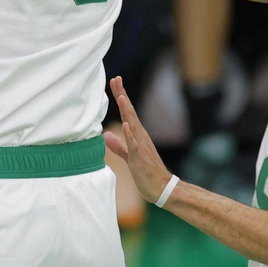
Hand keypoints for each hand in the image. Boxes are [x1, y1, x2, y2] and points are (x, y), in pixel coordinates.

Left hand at [103, 77, 171, 204]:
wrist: (162, 188)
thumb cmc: (146, 173)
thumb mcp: (128, 156)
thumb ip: (118, 145)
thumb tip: (106, 135)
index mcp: (136, 135)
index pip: (127, 112)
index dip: (120, 96)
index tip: (114, 81)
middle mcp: (139, 136)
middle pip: (129, 112)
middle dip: (122, 95)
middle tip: (116, 78)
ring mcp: (141, 146)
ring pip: (132, 124)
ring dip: (126, 110)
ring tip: (120, 96)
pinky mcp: (140, 157)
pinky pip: (134, 145)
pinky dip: (130, 134)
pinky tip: (126, 124)